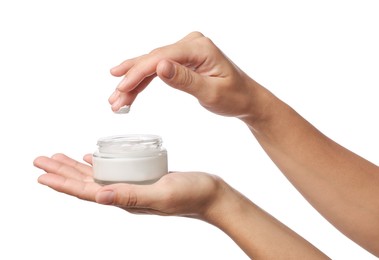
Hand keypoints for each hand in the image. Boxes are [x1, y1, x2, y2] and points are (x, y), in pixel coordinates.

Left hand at [33, 153, 223, 218]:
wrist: (211, 195)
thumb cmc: (191, 194)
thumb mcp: (162, 193)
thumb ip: (131, 196)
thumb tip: (98, 197)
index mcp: (126, 200)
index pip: (87, 191)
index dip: (63, 183)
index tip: (41, 174)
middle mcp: (125, 195)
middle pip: (87, 183)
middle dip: (62, 172)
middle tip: (41, 160)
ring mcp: (133, 187)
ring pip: (97, 176)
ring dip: (76, 167)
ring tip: (59, 158)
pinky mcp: (142, 178)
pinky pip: (114, 171)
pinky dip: (100, 163)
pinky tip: (92, 157)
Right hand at [109, 31, 257, 117]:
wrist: (246, 99)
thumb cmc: (234, 97)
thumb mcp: (211, 92)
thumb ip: (185, 80)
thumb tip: (159, 67)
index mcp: (199, 48)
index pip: (160, 58)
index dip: (138, 74)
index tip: (122, 90)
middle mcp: (191, 44)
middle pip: (152, 60)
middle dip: (131, 80)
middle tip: (114, 99)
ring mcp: (186, 50)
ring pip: (152, 65)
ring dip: (133, 82)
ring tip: (116, 100)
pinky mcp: (184, 59)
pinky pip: (159, 68)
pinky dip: (144, 81)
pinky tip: (129, 89)